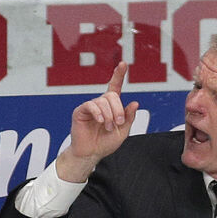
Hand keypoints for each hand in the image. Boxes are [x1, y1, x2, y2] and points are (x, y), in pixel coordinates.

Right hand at [55, 61, 139, 182]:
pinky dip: (98, 113)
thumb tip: (135, 102)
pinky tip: (100, 121)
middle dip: (118, 109)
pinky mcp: (81, 111)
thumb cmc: (105, 143)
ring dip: (109, 115)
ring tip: (108, 127)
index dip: (119, 75)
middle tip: (118, 123)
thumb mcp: (123, 132)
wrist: (91, 153)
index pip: (115, 87)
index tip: (123, 64)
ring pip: (102, 101)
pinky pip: (91, 105)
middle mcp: (101, 104)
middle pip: (112, 95)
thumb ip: (129, 118)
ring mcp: (90, 107)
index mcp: (111, 107)